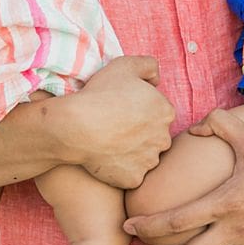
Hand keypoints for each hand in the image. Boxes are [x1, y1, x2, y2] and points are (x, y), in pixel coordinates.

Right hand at [60, 57, 174, 188]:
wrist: (77, 126)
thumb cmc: (101, 94)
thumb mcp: (125, 65)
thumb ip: (149, 66)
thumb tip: (156, 79)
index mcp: (165, 111)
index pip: (159, 112)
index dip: (141, 109)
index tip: (123, 109)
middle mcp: (163, 138)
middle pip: (154, 136)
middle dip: (141, 132)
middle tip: (116, 126)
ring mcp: (149, 161)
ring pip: (144, 157)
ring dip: (132, 152)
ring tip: (110, 142)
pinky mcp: (134, 179)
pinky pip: (130, 175)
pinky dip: (121, 169)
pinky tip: (106, 157)